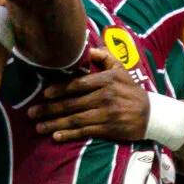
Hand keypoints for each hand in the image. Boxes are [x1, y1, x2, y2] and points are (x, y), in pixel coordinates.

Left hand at [29, 47, 148, 142]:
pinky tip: (56, 136)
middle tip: (32, 113)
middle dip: (50, 109)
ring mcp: (107, 114)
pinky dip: (70, 135)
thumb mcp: (120, 68)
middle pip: (72, 103)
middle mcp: (105, 97)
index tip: (45, 94)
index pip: (78, 84)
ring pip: (76, 119)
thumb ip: (103, 56)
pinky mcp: (109, 129)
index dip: (60, 89)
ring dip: (55, 123)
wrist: (151, 114)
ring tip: (39, 127)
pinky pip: (85, 131)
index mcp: (106, 80)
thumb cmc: (130, 89)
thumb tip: (86, 47)